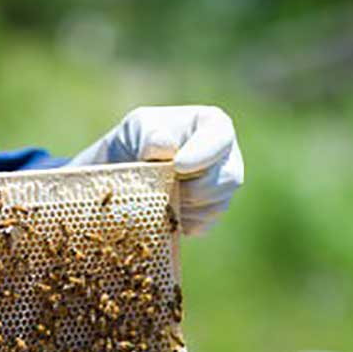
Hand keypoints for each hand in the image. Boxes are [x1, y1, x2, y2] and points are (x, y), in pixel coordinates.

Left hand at [68, 106, 242, 236]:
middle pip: (228, 178)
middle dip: (193, 187)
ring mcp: (222, 189)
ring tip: (158, 195)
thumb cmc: (134, 141)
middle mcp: (226, 157)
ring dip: (183, 206)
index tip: (178, 165)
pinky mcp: (210, 215)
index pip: (221, 138)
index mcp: (213, 125)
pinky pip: (203, 226)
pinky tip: (162, 212)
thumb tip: (165, 147)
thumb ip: (148, 133)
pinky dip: (179, 222)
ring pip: (216, 206)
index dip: (204, 154)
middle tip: (162, 186)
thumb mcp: (135, 128)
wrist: (125, 172)